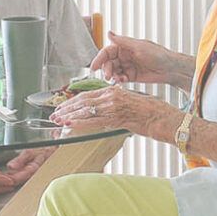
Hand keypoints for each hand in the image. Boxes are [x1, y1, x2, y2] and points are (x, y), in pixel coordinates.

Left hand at [51, 86, 179, 140]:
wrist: (162, 117)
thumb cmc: (150, 112)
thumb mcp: (128, 105)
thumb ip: (113, 109)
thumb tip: (103, 117)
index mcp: (113, 91)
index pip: (87, 95)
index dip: (73, 102)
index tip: (63, 107)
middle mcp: (111, 96)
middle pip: (83, 100)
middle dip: (66, 108)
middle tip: (54, 114)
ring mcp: (113, 105)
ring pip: (85, 109)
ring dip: (69, 115)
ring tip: (57, 120)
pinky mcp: (115, 117)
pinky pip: (93, 119)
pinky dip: (79, 122)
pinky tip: (69, 124)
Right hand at [90, 33, 194, 88]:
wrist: (170, 69)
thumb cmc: (158, 54)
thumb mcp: (139, 46)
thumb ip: (122, 41)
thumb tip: (109, 33)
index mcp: (124, 46)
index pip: (107, 51)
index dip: (99, 58)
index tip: (94, 67)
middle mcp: (124, 56)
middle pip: (108, 63)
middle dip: (106, 69)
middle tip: (107, 75)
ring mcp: (127, 66)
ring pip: (113, 71)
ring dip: (111, 75)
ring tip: (115, 79)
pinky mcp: (130, 76)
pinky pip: (120, 78)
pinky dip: (118, 80)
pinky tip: (121, 81)